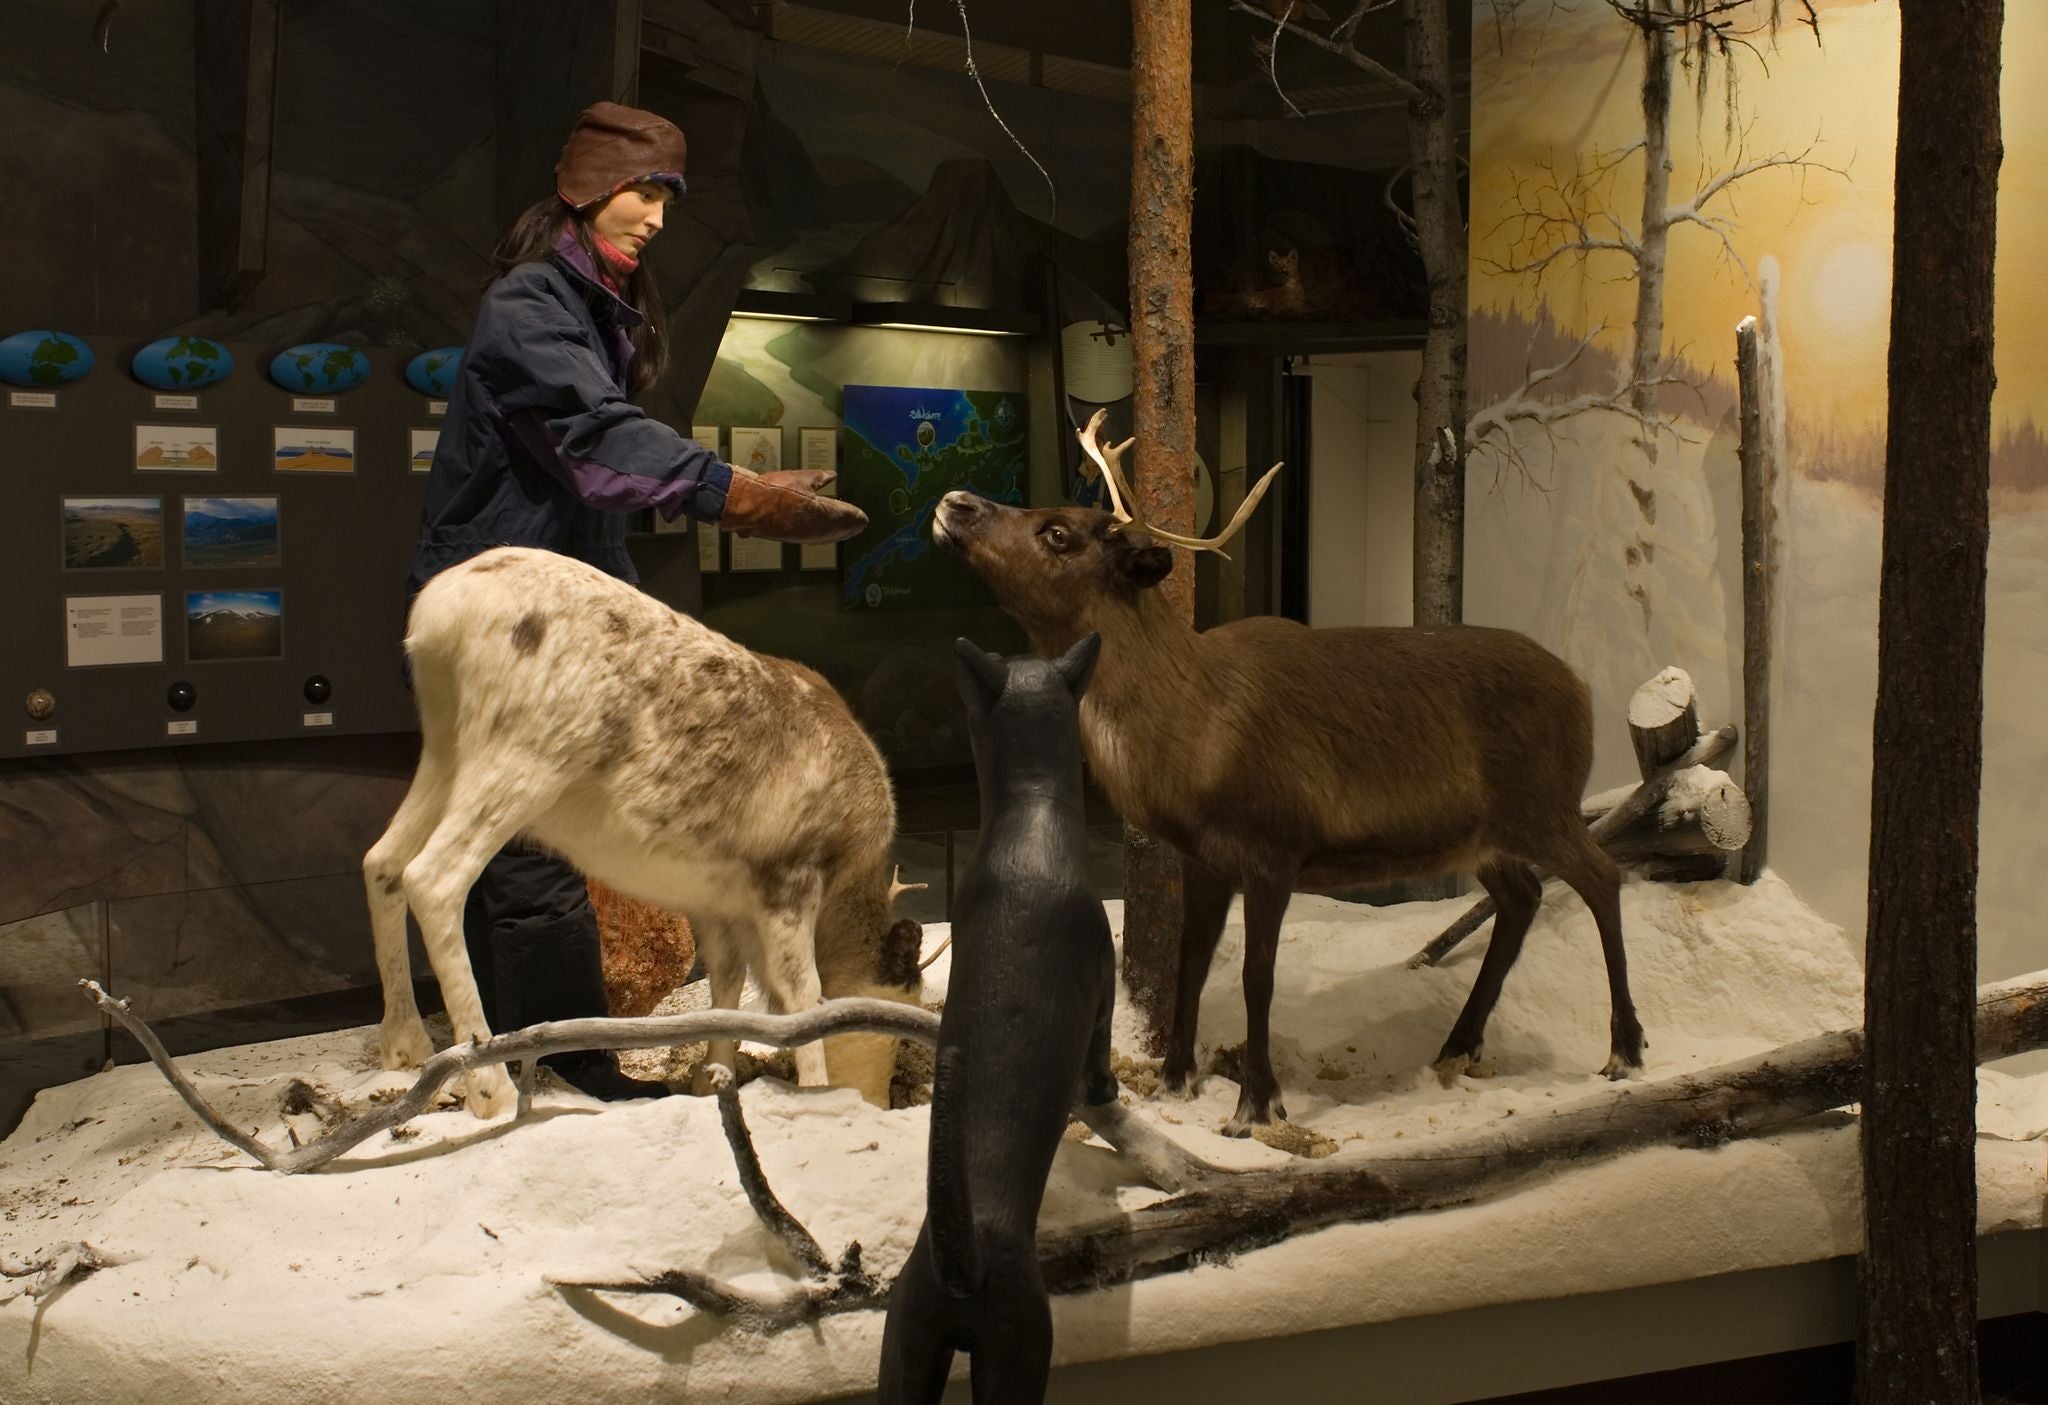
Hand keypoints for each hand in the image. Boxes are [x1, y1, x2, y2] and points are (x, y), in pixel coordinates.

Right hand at [719, 465, 866, 544]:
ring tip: (846, 532)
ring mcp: (803, 535)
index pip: (844, 516)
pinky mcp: (791, 537)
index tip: (864, 519)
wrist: (745, 505)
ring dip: (837, 533)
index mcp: (822, 514)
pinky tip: (822, 534)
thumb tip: (833, 475)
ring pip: (826, 536)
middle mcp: (815, 529)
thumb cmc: (772, 490)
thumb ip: (819, 478)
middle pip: (838, 530)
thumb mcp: (800, 478)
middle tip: (859, 526)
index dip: (854, 516)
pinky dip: (822, 535)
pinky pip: (813, 537)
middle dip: (849, 527)